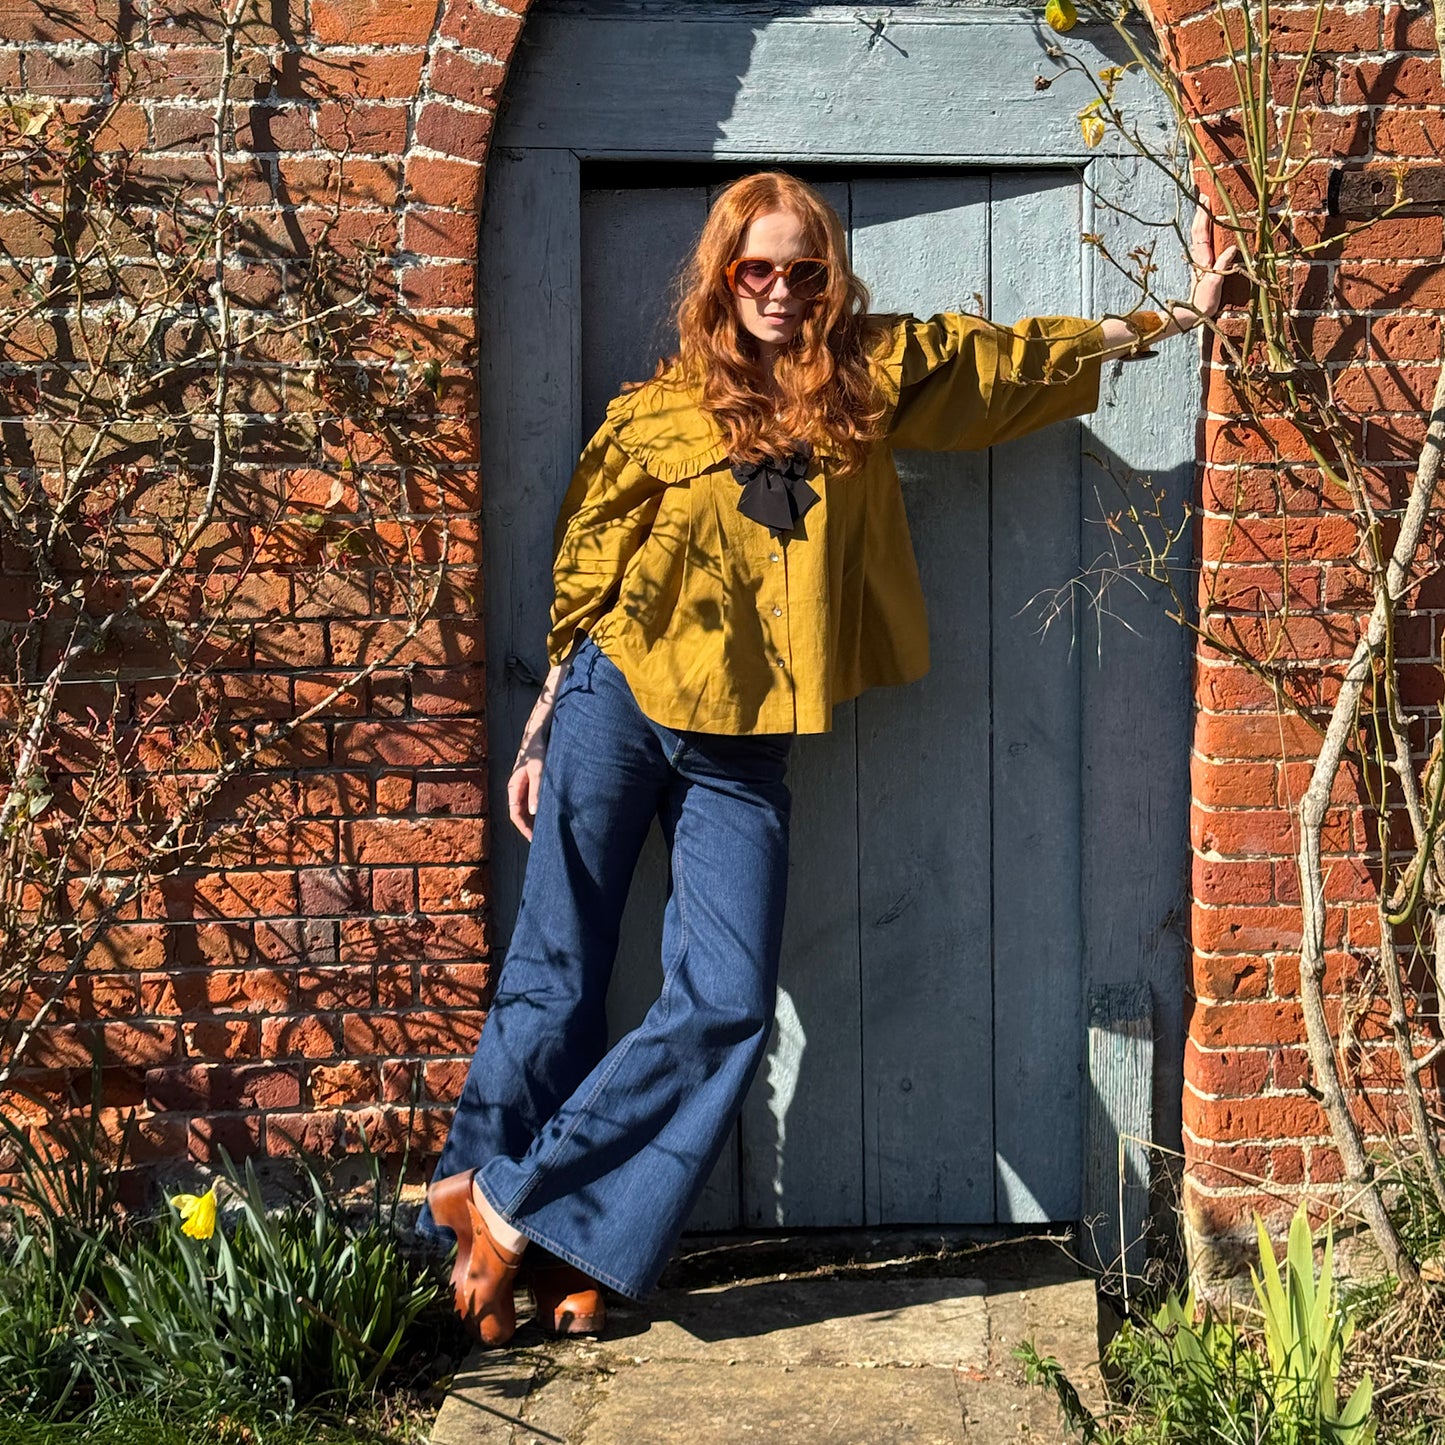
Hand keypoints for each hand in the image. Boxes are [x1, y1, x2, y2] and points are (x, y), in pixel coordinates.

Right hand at [508, 734, 545, 840]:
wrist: (539, 733)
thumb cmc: (537, 750)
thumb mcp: (538, 770)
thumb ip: (536, 790)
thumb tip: (534, 812)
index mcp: (514, 788)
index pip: (515, 815)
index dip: (524, 829)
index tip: (535, 840)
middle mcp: (519, 789)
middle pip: (522, 814)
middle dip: (531, 828)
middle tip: (546, 840)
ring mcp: (527, 786)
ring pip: (530, 808)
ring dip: (538, 819)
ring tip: (552, 831)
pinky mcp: (536, 782)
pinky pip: (537, 800)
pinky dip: (544, 809)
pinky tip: (556, 814)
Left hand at [1181, 202, 1239, 325]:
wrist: (1195, 313)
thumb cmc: (1205, 300)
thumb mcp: (1215, 283)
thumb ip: (1222, 265)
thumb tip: (1232, 248)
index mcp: (1202, 257)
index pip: (1201, 231)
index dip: (1203, 215)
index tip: (1206, 199)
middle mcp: (1200, 255)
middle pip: (1198, 228)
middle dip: (1201, 211)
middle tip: (1204, 195)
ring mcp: (1201, 259)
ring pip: (1199, 234)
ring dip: (1201, 219)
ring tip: (1205, 205)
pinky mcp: (1203, 264)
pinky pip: (1203, 242)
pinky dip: (1205, 230)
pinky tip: (1208, 227)